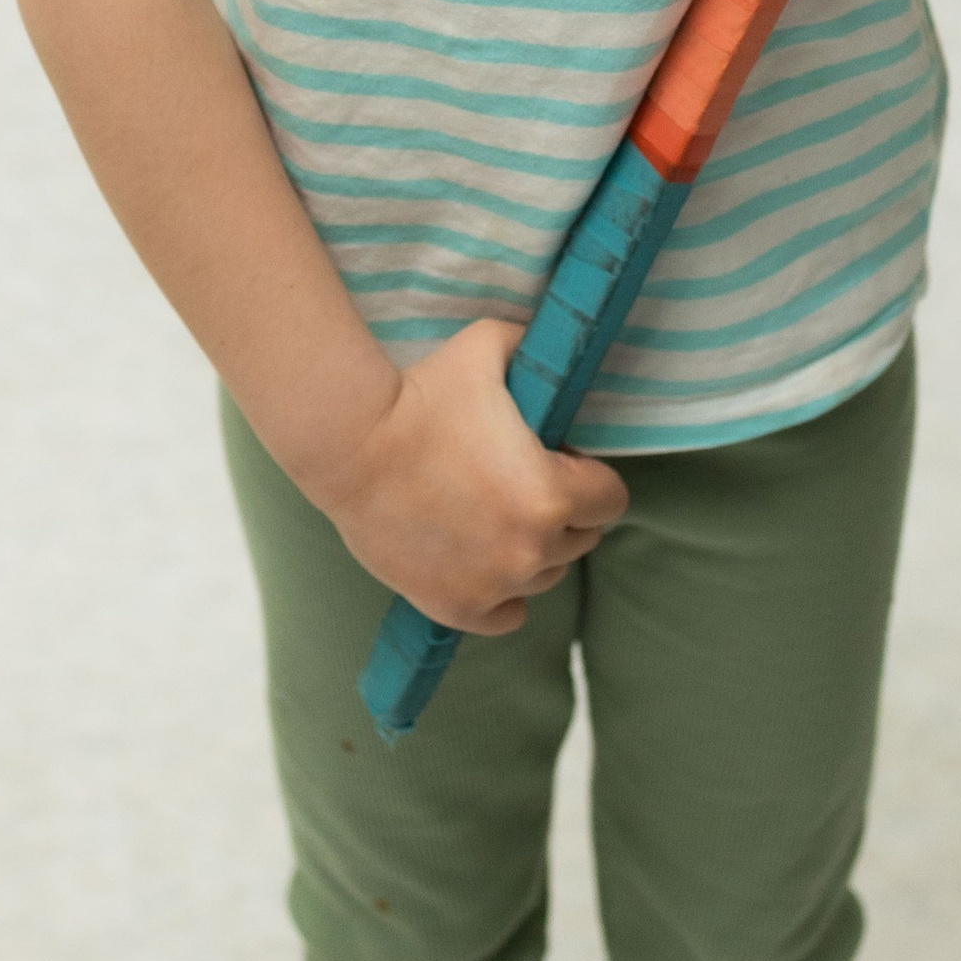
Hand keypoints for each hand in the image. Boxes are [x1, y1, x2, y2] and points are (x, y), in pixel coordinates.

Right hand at [314, 316, 627, 635]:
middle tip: (519, 480)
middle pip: (581, 540)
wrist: (349, 443)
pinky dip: (503, 593)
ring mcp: (492, 584)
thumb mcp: (490, 345)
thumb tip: (556, 350)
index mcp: (551, 494)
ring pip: (544, 576)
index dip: (590, 476)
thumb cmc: (421, 393)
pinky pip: (507, 615)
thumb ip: (535, 348)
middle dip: (563, 511)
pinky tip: (484, 560)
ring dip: (531, 549)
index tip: (560, 460)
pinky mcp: (454, 607)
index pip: (611, 500)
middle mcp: (529, 550)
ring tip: (492, 513)